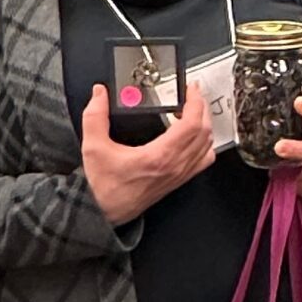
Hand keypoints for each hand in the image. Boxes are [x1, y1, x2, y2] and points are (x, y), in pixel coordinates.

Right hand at [81, 82, 213, 223]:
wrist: (105, 212)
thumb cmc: (103, 186)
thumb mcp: (93, 146)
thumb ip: (95, 116)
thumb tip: (100, 94)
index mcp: (160, 156)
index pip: (191, 124)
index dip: (195, 103)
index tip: (191, 90)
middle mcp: (175, 166)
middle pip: (204, 132)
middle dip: (202, 109)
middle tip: (193, 95)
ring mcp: (180, 174)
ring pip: (207, 145)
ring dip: (205, 125)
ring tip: (193, 112)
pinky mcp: (179, 180)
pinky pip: (203, 160)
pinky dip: (205, 144)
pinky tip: (194, 136)